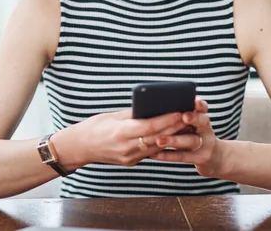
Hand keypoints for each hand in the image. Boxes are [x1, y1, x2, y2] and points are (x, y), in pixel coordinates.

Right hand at [67, 109, 188, 167]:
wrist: (80, 147)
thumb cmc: (94, 127)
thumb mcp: (113, 116)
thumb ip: (133, 114)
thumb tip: (152, 107)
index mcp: (121, 133)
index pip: (150, 126)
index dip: (167, 119)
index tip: (180, 111)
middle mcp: (126, 147)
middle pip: (157, 137)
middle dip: (175, 128)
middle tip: (190, 117)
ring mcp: (129, 158)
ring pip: (157, 147)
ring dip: (172, 137)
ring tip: (186, 126)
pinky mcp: (130, 162)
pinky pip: (150, 152)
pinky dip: (161, 143)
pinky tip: (172, 135)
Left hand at [149, 99, 223, 177]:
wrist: (214, 157)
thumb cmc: (193, 135)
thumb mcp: (192, 124)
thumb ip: (179, 116)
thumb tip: (154, 107)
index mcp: (203, 117)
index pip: (204, 108)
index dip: (200, 104)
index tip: (194, 101)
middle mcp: (206, 129)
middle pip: (202, 121)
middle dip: (193, 118)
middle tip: (184, 116)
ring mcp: (205, 144)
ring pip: (191, 141)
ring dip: (174, 140)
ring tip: (159, 140)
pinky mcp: (200, 158)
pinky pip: (183, 156)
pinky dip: (168, 155)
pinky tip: (155, 154)